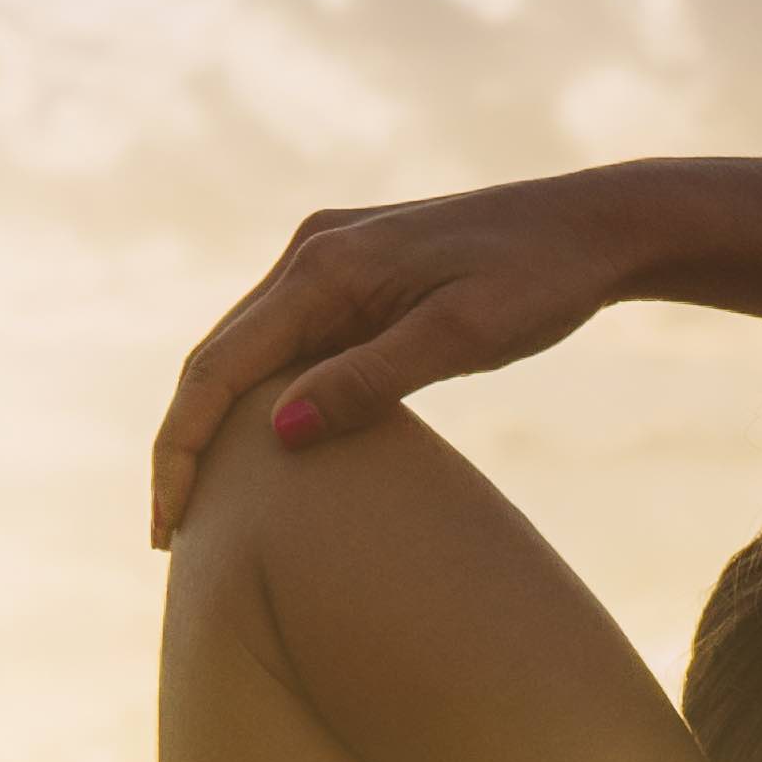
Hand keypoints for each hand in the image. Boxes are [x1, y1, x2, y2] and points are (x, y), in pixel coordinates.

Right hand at [149, 173, 650, 543]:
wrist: (595, 227)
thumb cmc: (539, 281)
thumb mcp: (462, 336)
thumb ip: (371, 380)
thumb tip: (279, 432)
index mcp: (323, 267)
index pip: (217, 368)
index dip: (180, 450)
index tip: (166, 525)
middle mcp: (309, 253)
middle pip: (214, 359)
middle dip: (183, 446)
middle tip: (169, 534)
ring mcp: (325, 257)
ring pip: (243, 350)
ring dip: (212, 424)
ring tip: (199, 505)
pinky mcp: (351, 272)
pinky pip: (281, 340)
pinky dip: (255, 396)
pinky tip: (255, 447)